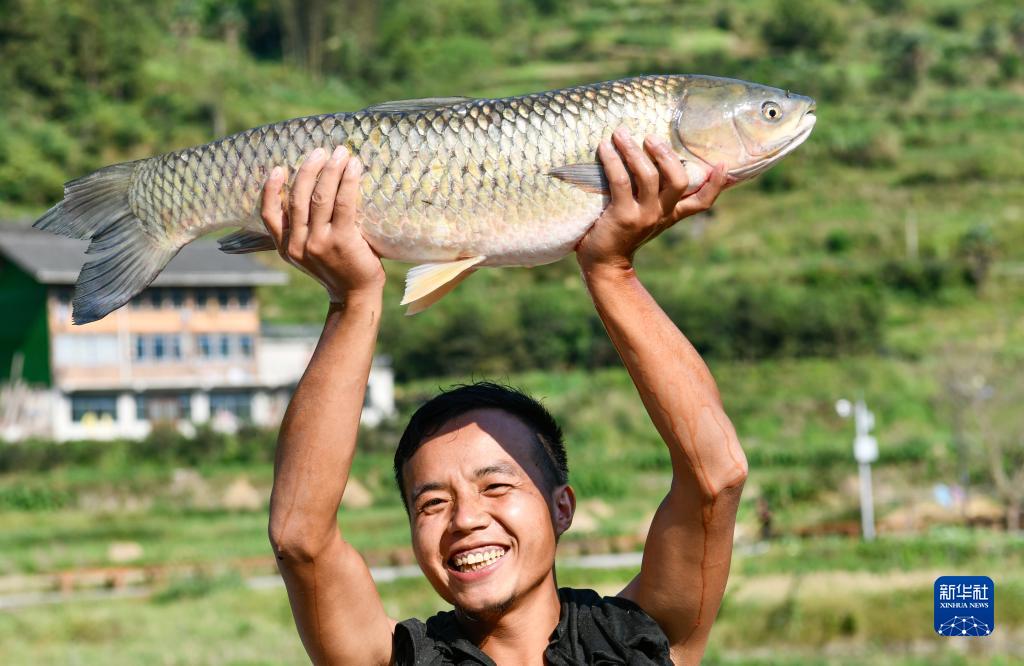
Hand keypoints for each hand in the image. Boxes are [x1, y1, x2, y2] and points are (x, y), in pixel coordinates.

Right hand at [261, 146, 384, 301]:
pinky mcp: (341, 241)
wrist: (356, 296)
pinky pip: (343, 204)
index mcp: (285, 248)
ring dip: (329, 171)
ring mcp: (318, 243)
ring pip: (320, 198)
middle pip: (297, 198)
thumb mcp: (311, 253)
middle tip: (319, 151)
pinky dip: (348, 182)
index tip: (278, 168)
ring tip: (339, 153)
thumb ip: (303, 231)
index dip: (271, 189)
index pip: (269, 215)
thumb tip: (309, 194)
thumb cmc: (338, 269)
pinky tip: (354, 168)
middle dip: (308, 170)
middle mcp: (297, 245)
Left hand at [575, 127, 726, 272]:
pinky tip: (604, 148)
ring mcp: (644, 216)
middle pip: (679, 181)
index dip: (715, 185)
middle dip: (666, 155)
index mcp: (671, 214)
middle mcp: (662, 214)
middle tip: (650, 137)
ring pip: (648, 176)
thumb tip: (645, 159)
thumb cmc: (620, 233)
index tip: (723, 164)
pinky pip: (620, 181)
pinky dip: (613, 161)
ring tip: (621, 134)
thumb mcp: (643, 215)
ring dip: (634, 151)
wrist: (604, 263)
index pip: (702, 202)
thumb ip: (650, 195)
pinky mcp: (623, 217)